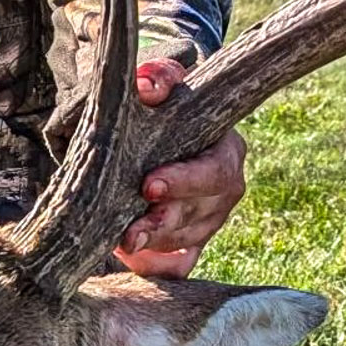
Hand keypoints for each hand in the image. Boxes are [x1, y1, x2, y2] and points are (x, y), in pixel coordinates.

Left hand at [115, 60, 246, 277]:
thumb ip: (158, 78)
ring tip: (119, 244)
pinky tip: (132, 264)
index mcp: (227, 150)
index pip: (215, 171)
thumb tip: (149, 87)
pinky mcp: (192, 241)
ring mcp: (211, 218)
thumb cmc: (163, 104)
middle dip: (164, 224)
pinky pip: (180, 265)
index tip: (148, 186)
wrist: (159, 128)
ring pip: (186, 241)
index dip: (185, 182)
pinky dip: (157, 268)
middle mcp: (226, 188)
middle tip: (130, 233)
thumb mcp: (161, 81)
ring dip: (153, 246)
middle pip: (201, 214)